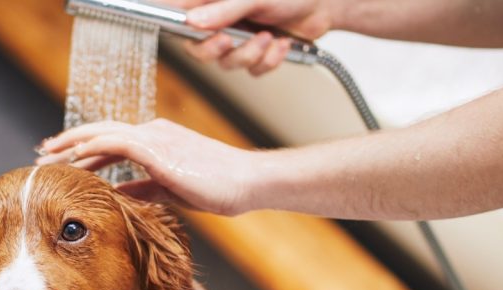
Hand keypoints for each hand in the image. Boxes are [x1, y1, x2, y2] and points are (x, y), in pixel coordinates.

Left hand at [36, 119, 256, 215]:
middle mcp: (152, 133)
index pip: (110, 140)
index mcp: (155, 141)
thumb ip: (143, 188)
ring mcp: (155, 138)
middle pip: (99, 132)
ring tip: (48, 154)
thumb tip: (118, 192)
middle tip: (41, 153)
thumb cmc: (217, 187)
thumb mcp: (170, 190)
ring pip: (102, 133)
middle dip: (67, 142)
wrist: (247, 182)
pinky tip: (76, 157)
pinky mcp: (159, 149)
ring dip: (72, 143)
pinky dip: (95, 146)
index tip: (59, 159)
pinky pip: (118, 142)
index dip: (82, 148)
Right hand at [162, 0, 336, 75]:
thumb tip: (194, 21)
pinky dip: (268, 60)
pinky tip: (281, 44)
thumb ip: (225, 9)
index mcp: (212, 2)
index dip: (177, 27)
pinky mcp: (255, 54)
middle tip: (228, 41)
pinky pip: (251, 70)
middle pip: (198, 49)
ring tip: (268, 37)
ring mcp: (238, 39)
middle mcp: (221, 21)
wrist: (325, 5)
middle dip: (216, 50)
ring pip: (227, 63)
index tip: (189, 31)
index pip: (180, 15)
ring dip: (250, 54)